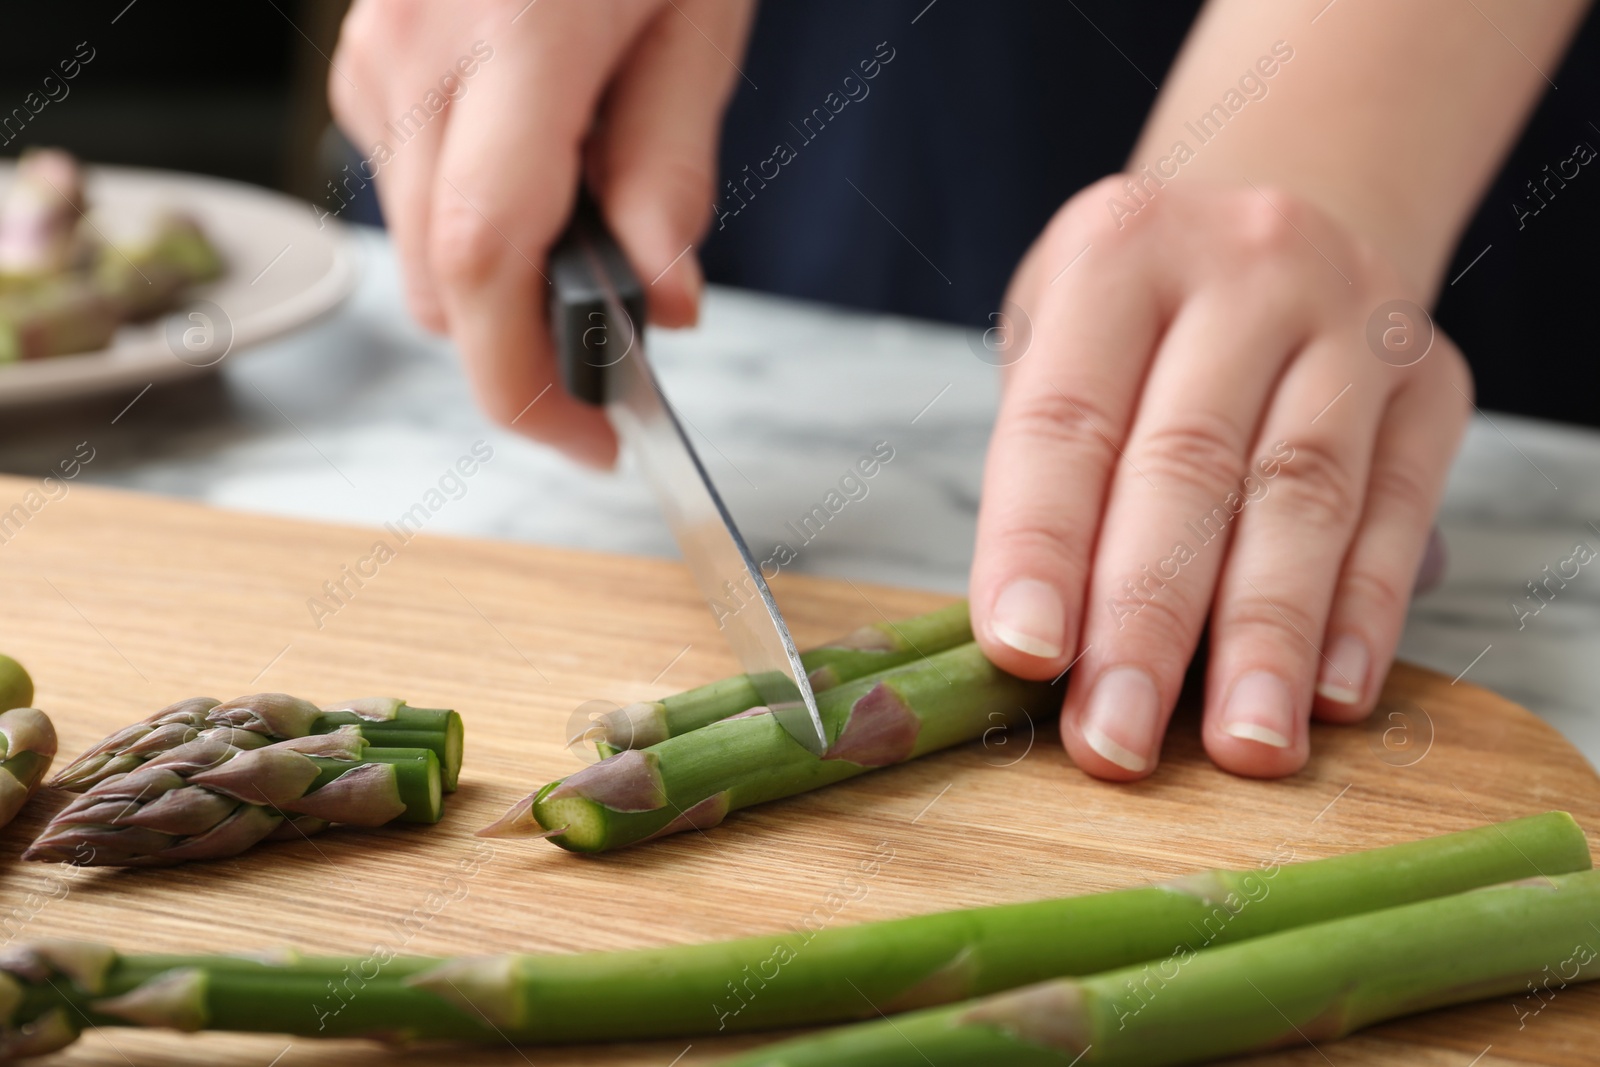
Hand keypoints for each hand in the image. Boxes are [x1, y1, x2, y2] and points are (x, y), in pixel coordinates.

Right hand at [330, 0, 753, 464]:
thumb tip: (660, 294)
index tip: (598, 439)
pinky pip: (412, 191)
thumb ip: (673, 164)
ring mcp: (373, 59)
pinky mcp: (365, 60)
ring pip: (424, 252)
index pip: (484, 262)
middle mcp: (413, 59)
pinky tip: (546, 178)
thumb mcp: (701, 19)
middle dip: (533, 349)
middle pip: (445, 286)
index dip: (529, 383)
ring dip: (511, 285)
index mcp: (513, 46)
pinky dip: (479, 226)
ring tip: (601, 226)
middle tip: (627, 346)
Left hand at [970, 177, 1470, 779]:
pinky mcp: (1435, 380)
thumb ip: (1049, 467)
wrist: (1294, 202)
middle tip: (1116, 739)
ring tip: (1243, 745)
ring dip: (1266, 638)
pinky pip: (1398, 508)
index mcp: (1117, 253)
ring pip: (1304, 497)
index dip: (1040, 544)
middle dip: (1146, 621)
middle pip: (1187, 467)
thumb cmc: (1143, 307)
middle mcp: (1243, 271)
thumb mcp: (1060, 331)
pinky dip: (1364, 612)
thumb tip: (1042, 647)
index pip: (1065, 420)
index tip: (1025, 654)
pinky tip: (1334, 694)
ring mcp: (1352, 319)